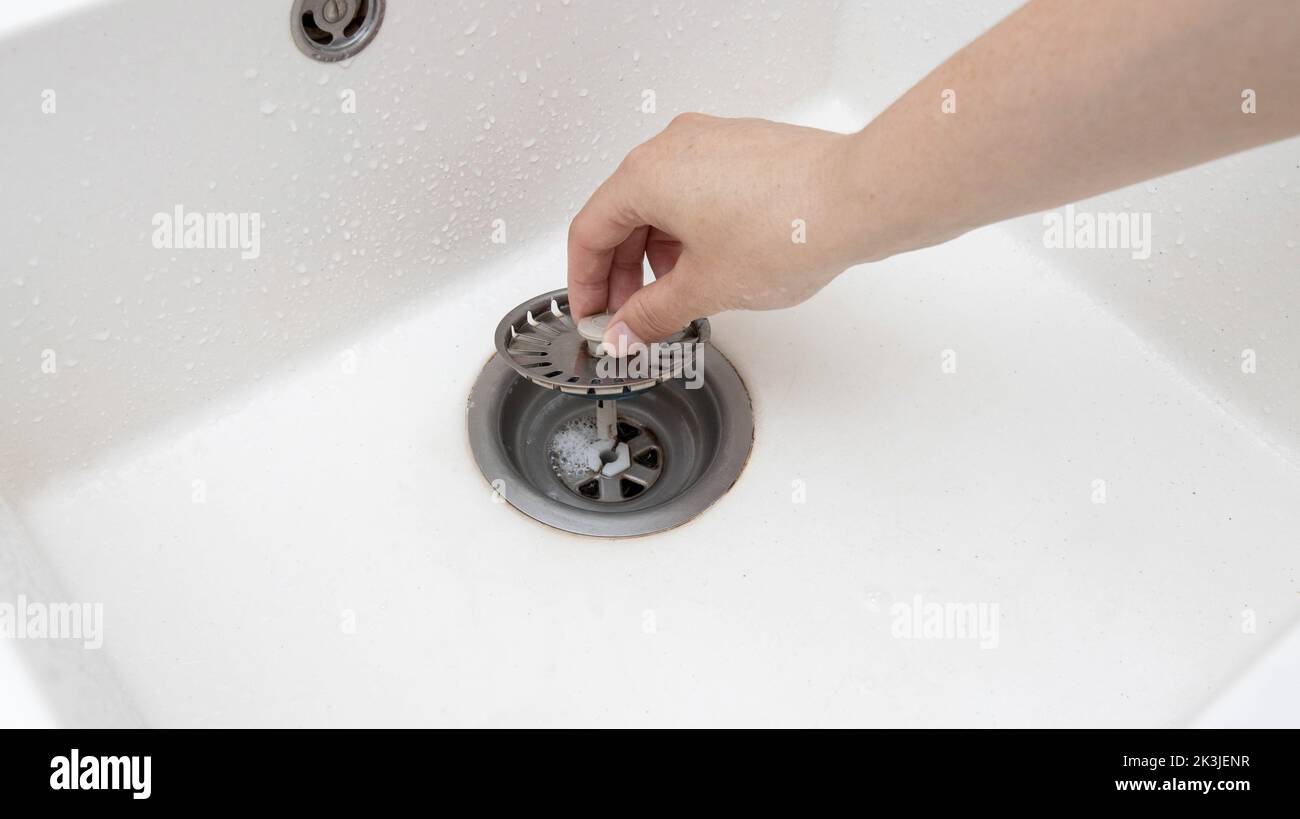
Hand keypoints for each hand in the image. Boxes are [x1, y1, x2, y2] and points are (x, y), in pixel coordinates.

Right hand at [566, 114, 873, 346]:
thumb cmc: (784, 229)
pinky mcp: (743, 148)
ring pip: (660, 201)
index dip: (585, 283)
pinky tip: (708, 264)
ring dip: (655, 253)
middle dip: (623, 273)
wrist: (857, 199)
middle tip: (632, 318)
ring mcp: (710, 141)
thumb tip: (626, 332)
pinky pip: (694, 189)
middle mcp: (671, 147)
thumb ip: (651, 314)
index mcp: (645, 175)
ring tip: (676, 296)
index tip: (594, 317)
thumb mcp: (703, 287)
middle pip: (622, 215)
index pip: (590, 233)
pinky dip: (687, 229)